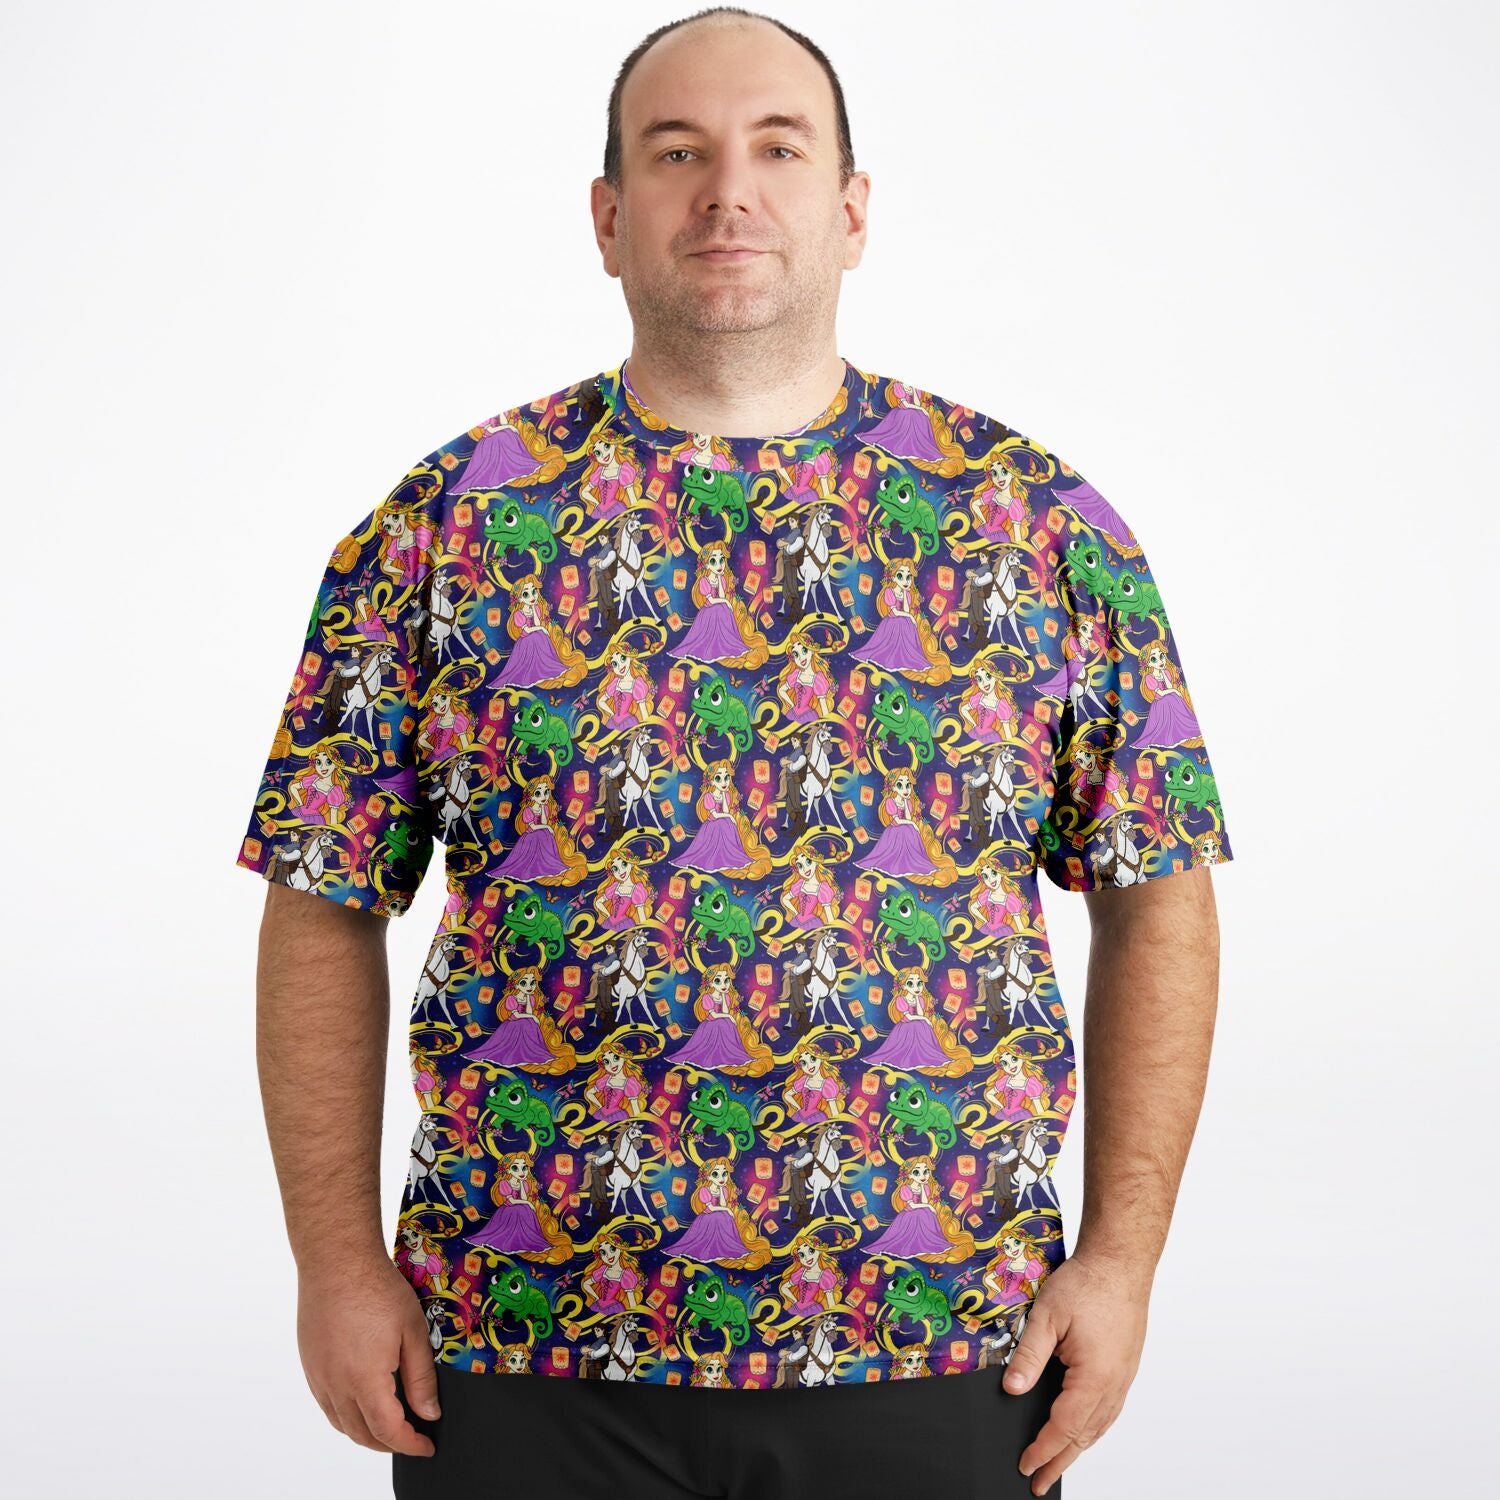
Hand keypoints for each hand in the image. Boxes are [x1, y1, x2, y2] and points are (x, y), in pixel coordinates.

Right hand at [297, 1258, 440, 1456]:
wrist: (336, 1261)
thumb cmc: (376, 1289)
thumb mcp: (413, 1331)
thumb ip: (421, 1377)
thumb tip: (429, 1412)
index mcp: (365, 1381)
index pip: (388, 1432)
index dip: (410, 1444)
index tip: (426, 1446)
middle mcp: (336, 1385)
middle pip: (361, 1434)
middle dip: (389, 1444)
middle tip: (412, 1438)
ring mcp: (319, 1376)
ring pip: (341, 1423)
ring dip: (365, 1433)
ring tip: (389, 1427)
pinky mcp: (310, 1364)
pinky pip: (326, 1404)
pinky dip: (345, 1415)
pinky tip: (360, 1403)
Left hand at [1003, 1252, 1150, 1495]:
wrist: (1121, 1262)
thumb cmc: (1088, 1283)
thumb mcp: (1047, 1316)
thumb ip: (1028, 1355)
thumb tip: (1012, 1389)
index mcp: (1095, 1378)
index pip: (1064, 1427)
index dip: (1042, 1450)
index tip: (1025, 1465)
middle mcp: (1114, 1384)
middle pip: (1084, 1436)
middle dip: (1060, 1462)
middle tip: (1039, 1483)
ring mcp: (1124, 1377)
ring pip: (1099, 1426)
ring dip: (1077, 1448)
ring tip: (1058, 1464)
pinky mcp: (1125, 1367)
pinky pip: (1108, 1409)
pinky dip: (1092, 1427)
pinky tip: (1083, 1430)